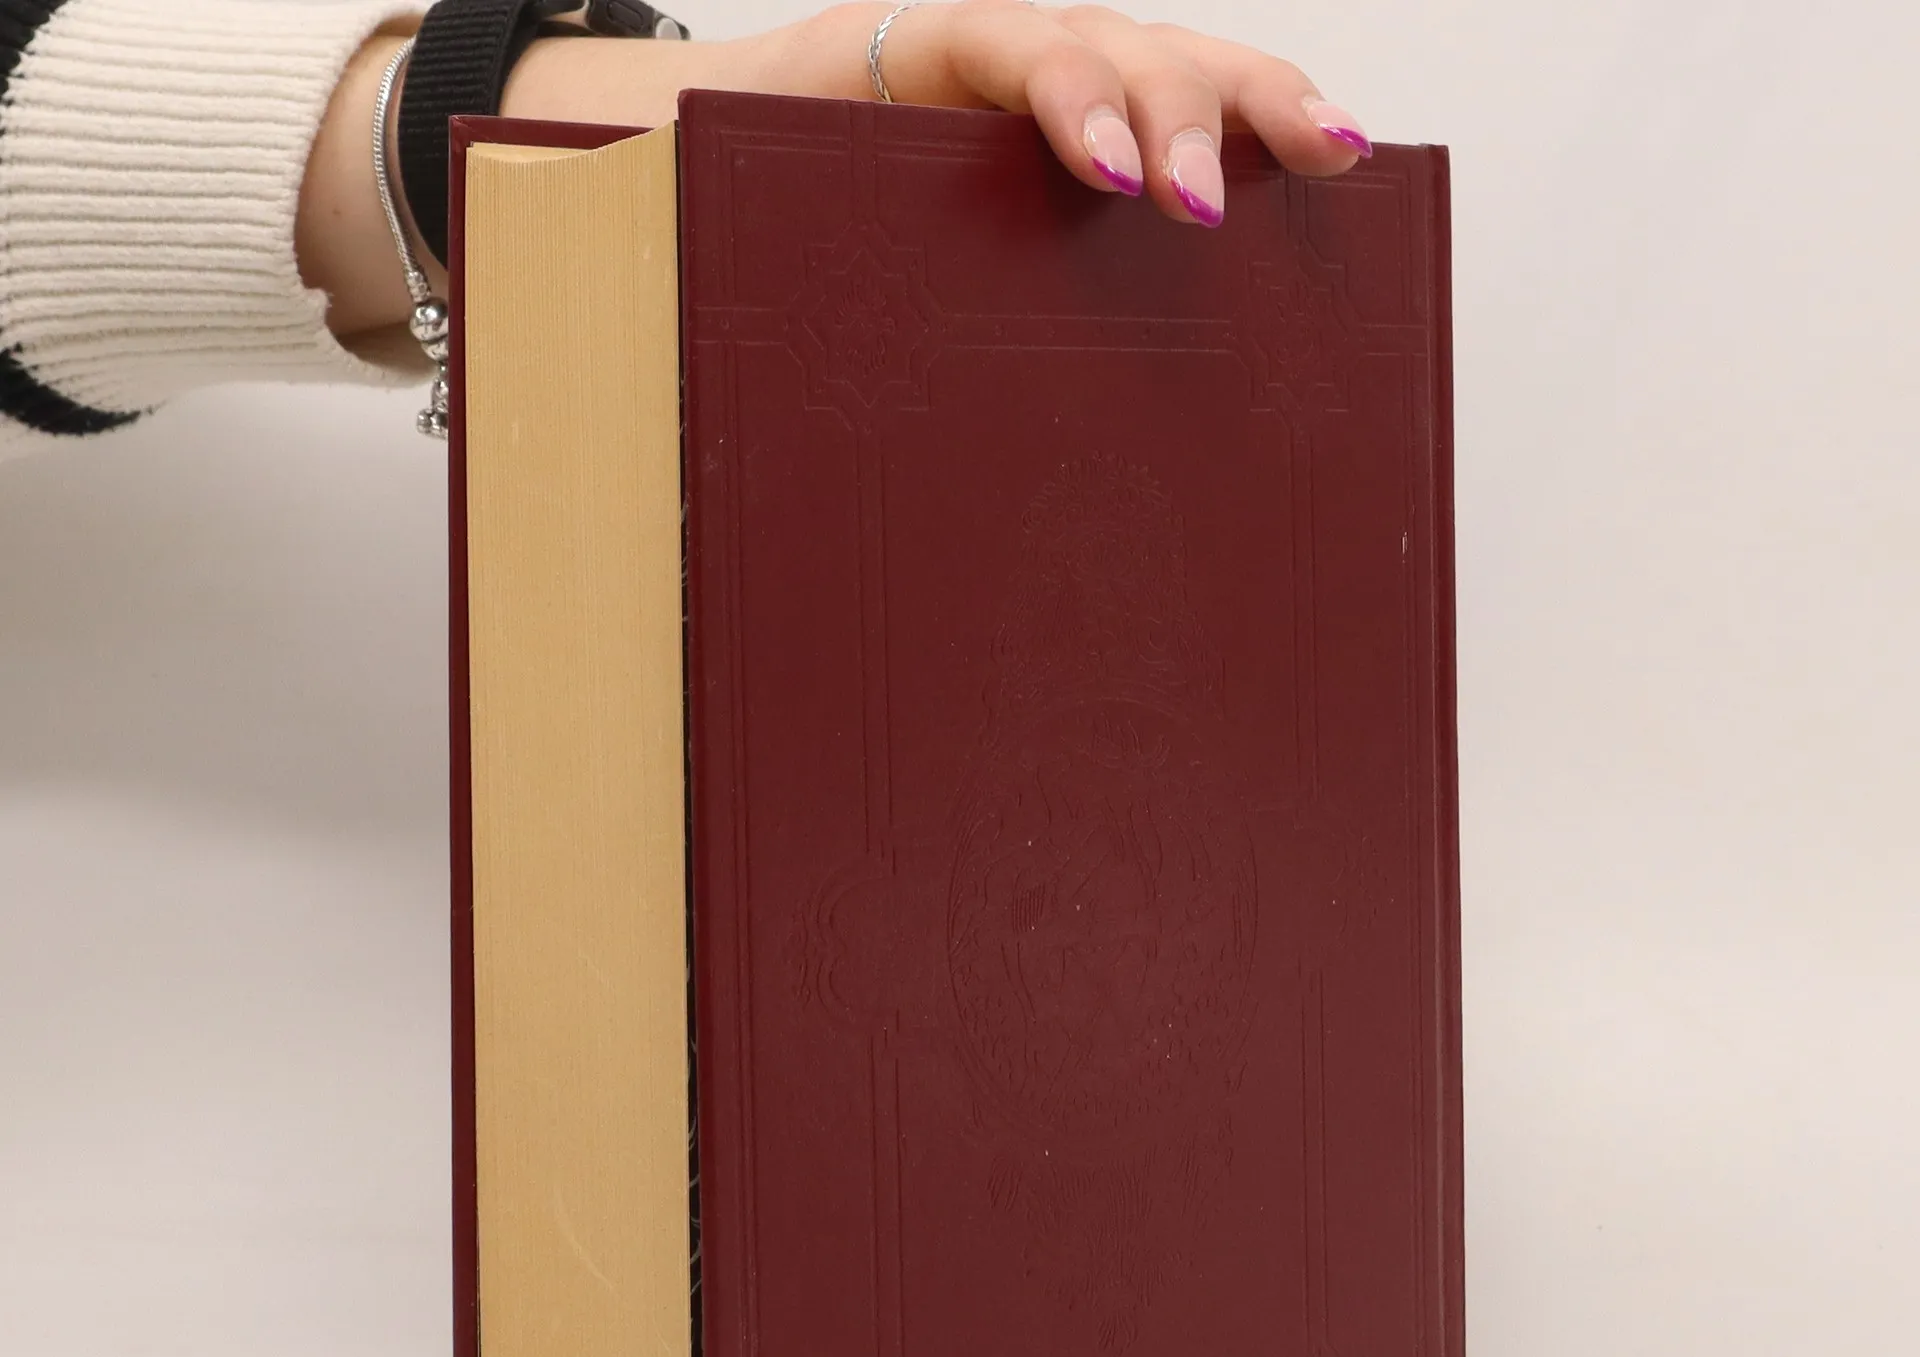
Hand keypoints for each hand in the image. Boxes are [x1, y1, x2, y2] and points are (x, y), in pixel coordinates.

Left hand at [299, 3, 1369, 340]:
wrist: (746, 137)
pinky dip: (1260, 141)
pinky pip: (1186, 120)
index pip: (1010, 44)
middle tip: (1199, 207)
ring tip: (1336, 161)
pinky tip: (1327, 172)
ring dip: (1256, 113)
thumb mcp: (715, 190)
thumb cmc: (740, 174)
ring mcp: (1060, 83)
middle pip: (1117, 45)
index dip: (1067, 100)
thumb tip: (661, 273)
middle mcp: (1002, 52)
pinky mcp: (1093, 132)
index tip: (1103, 177)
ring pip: (1176, 67)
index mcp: (909, 54)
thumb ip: (710, 214)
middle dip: (1177, 116)